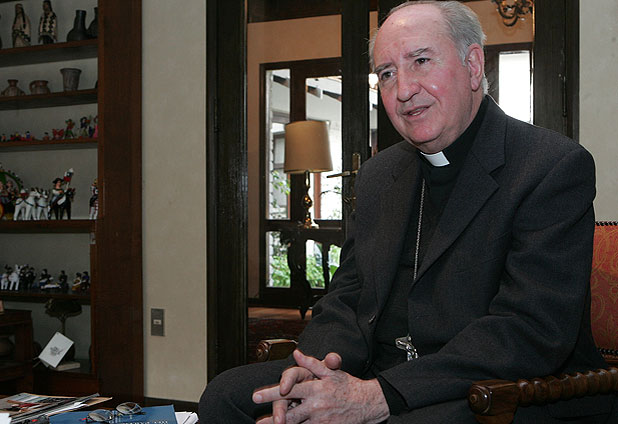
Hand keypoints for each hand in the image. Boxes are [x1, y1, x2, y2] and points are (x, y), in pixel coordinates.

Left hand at [253, 350, 388, 423]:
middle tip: (258, 421)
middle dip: (272, 418)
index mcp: (315, 388)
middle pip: (289, 412)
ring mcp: (320, 420)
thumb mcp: (331, 372)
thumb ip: (311, 363)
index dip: (272, 393)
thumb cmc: (348, 386)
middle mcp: (316, 405)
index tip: (256, 395)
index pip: (289, 390)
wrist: (368, 403)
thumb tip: (296, 353)